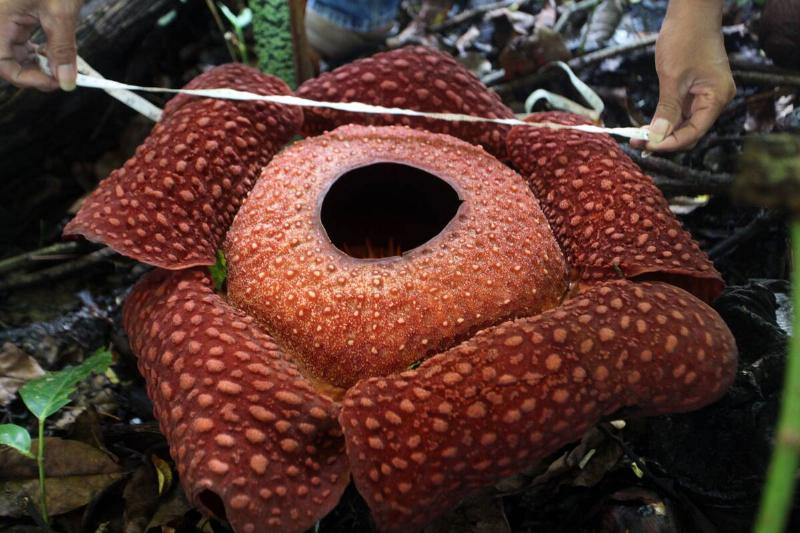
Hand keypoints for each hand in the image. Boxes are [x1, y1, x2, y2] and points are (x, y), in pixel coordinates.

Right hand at [0, 0, 82, 90]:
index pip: (2, 64)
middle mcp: (0, 20)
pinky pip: (24, 42)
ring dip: (40, 65)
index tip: (55, 82)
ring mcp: (7, 18)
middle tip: (63, 78)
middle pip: (9, 61)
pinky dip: (41, 53)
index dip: (27, 79)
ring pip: (17, 53)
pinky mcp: (18, 16)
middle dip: (36, 73)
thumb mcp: (60, 13)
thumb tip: (66, 81)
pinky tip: (56, 53)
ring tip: (63, 66)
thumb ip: (62, 48)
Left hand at [632, 0, 734, 151]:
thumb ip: (666, 109)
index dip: (670, 143)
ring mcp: (706, 95)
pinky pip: (681, 112)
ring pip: (684, 123)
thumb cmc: (686, 37)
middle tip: (637, 143)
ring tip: (637, 137)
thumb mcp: (672, 77)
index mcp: (717, 97)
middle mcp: (716, 99)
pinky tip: (647, 125)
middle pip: (690, 131)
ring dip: (662, 131)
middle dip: (664, 139)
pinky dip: (665, 119)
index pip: (694, 132)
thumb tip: (657, 137)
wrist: (691, 12)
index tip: (647, 147)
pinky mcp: (696, 90)